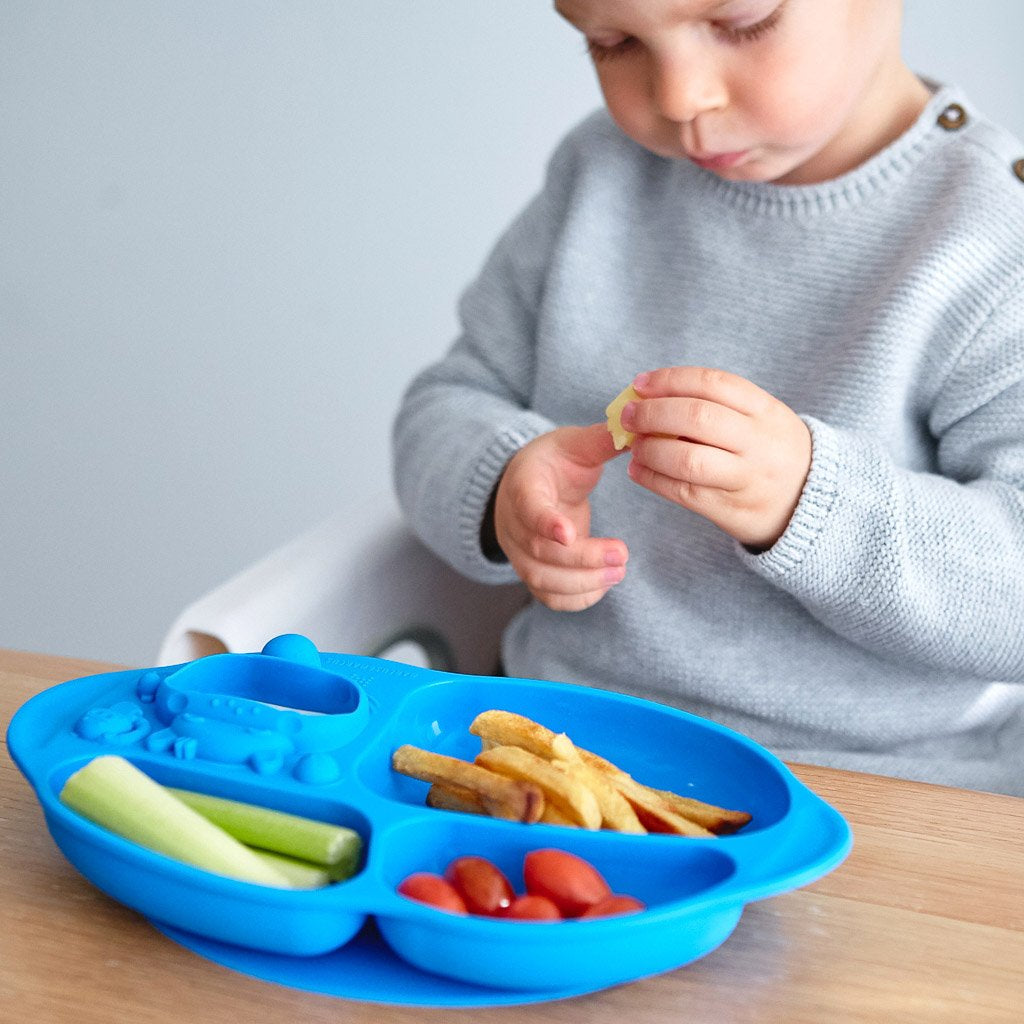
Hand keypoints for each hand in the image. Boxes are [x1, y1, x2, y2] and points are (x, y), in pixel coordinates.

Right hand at [494, 424, 628, 610]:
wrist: (528, 485)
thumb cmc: (555, 462)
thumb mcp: (574, 444)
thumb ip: (601, 440)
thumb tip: (635, 431)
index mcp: (523, 485)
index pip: (528, 507)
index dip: (546, 523)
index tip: (570, 533)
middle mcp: (514, 523)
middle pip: (540, 551)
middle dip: (583, 558)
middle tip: (623, 554)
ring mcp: (519, 552)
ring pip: (543, 580)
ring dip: (584, 582)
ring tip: (620, 570)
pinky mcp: (533, 572)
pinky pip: (549, 597)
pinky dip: (578, 598)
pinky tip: (605, 584)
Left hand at [622, 367, 810, 549]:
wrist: (809, 505)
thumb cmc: (769, 453)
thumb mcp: (760, 420)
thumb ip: (716, 406)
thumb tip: (648, 397)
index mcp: (766, 411)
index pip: (713, 383)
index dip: (670, 380)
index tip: (640, 384)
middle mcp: (758, 443)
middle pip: (698, 419)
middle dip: (653, 414)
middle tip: (627, 415)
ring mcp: (746, 478)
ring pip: (689, 460)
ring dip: (651, 449)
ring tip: (633, 445)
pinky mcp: (730, 510)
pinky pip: (684, 493)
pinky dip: (653, 479)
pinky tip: (637, 470)